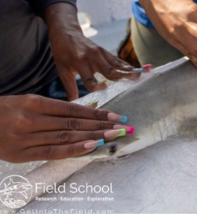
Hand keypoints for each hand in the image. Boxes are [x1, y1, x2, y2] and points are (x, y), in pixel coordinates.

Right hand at [0, 95, 132, 162]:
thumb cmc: (5, 111)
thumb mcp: (27, 101)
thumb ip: (54, 108)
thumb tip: (88, 111)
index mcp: (33, 103)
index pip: (73, 109)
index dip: (97, 113)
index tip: (116, 115)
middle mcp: (30, 120)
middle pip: (73, 123)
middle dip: (102, 125)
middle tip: (124, 126)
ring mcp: (25, 138)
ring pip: (66, 137)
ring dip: (93, 137)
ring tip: (114, 136)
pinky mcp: (20, 155)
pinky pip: (52, 152)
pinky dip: (73, 149)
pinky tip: (91, 147)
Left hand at [46, 3, 140, 100]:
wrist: (66, 33)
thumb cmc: (62, 53)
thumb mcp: (62, 70)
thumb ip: (69, 88)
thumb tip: (73, 106)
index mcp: (79, 62)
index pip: (90, 79)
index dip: (97, 86)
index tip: (104, 91)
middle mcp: (92, 57)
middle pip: (109, 70)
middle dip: (122, 76)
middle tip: (135, 81)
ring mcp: (100, 53)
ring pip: (117, 64)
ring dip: (129, 70)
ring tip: (141, 75)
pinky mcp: (105, 52)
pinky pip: (117, 61)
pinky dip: (127, 66)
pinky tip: (137, 70)